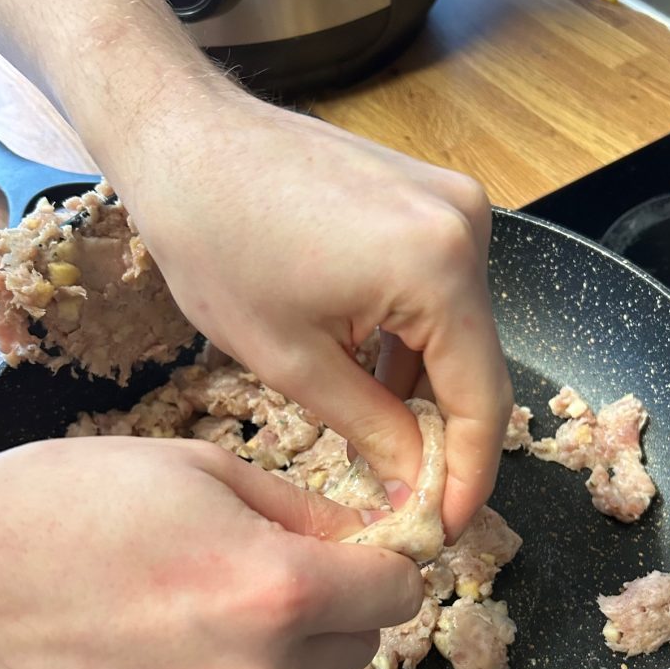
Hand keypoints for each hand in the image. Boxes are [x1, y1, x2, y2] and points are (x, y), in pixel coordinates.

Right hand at [0, 437, 421, 668]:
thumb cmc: (61, 504)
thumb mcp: (195, 469)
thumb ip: (300, 507)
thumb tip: (364, 532)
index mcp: (277, 588)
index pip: (399, 593)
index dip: (387, 566)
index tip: (363, 553)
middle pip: (357, 647)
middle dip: (332, 608)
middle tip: (263, 572)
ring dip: (268, 652)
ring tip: (183, 610)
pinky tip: (143, 657)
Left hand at [123, 98, 512, 539]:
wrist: (185, 139)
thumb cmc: (217, 243)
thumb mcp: (293, 362)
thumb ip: (372, 431)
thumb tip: (415, 487)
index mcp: (440, 269)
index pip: (484, 402)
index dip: (469, 478)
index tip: (445, 528)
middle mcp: (469, 228)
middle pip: (477, 366)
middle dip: (446, 441)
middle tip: (411, 498)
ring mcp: (455, 207)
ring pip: (458, 333)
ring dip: (425, 392)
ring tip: (382, 444)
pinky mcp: (431, 200)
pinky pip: (440, 295)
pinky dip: (413, 344)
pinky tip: (374, 376)